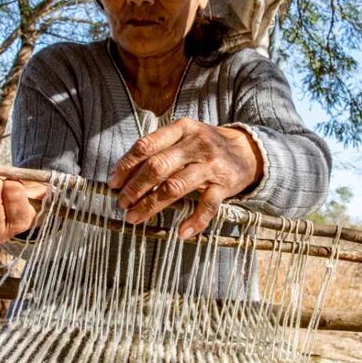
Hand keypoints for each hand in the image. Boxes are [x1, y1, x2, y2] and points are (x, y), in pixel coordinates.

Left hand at [107, 118, 263, 239]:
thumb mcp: (184, 136)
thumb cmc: (206, 145)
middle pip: (157, 167)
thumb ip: (159, 148)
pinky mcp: (225, 185)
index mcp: (181, 129)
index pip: (146, 145)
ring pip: (175, 187)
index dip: (126, 165)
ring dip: (151, 205)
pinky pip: (207, 206)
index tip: (113, 183)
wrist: (248, 150)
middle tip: (121, 203)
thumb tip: (123, 173)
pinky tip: (181, 233)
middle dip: (134, 188)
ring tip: (135, 218)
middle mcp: (195, 145)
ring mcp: (210, 166)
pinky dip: (194, 221)